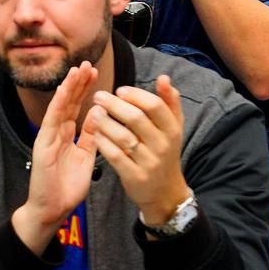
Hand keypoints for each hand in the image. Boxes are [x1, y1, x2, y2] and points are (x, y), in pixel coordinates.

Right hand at [11, 63, 99, 254]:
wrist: (51, 211)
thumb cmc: (67, 188)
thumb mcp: (85, 157)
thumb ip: (90, 136)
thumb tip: (98, 113)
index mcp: (67, 135)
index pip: (77, 108)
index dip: (85, 90)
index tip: (95, 73)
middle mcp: (57, 132)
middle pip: (69, 102)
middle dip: (78, 83)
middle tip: (88, 63)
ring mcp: (48, 136)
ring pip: (60, 106)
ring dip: (69, 87)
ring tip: (78, 69)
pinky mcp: (43, 143)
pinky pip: (52, 119)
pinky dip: (59, 103)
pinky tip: (66, 89)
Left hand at [84, 74, 188, 225]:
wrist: (165, 192)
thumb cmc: (165, 151)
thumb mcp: (173, 127)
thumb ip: (170, 102)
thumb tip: (164, 77)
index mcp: (172, 130)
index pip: (154, 106)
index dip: (135, 95)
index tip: (119, 90)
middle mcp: (163, 146)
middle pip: (136, 119)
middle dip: (114, 105)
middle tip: (99, 96)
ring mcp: (149, 163)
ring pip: (123, 137)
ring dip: (106, 122)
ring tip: (94, 113)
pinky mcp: (135, 177)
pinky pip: (115, 156)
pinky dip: (104, 143)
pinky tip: (95, 134)